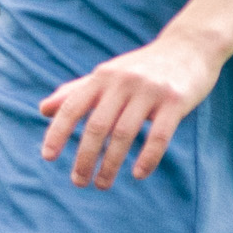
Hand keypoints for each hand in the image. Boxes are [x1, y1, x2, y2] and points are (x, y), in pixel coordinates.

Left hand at [38, 34, 227, 188]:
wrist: (190, 47)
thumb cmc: (142, 68)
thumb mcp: (107, 74)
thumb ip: (76, 92)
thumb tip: (43, 109)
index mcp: (102, 77)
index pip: (73, 107)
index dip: (58, 133)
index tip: (47, 158)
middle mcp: (123, 82)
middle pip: (97, 126)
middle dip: (85, 158)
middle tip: (78, 182)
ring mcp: (150, 91)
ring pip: (125, 134)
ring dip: (110, 165)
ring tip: (102, 184)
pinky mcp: (175, 101)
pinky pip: (159, 136)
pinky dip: (147, 158)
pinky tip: (138, 175)